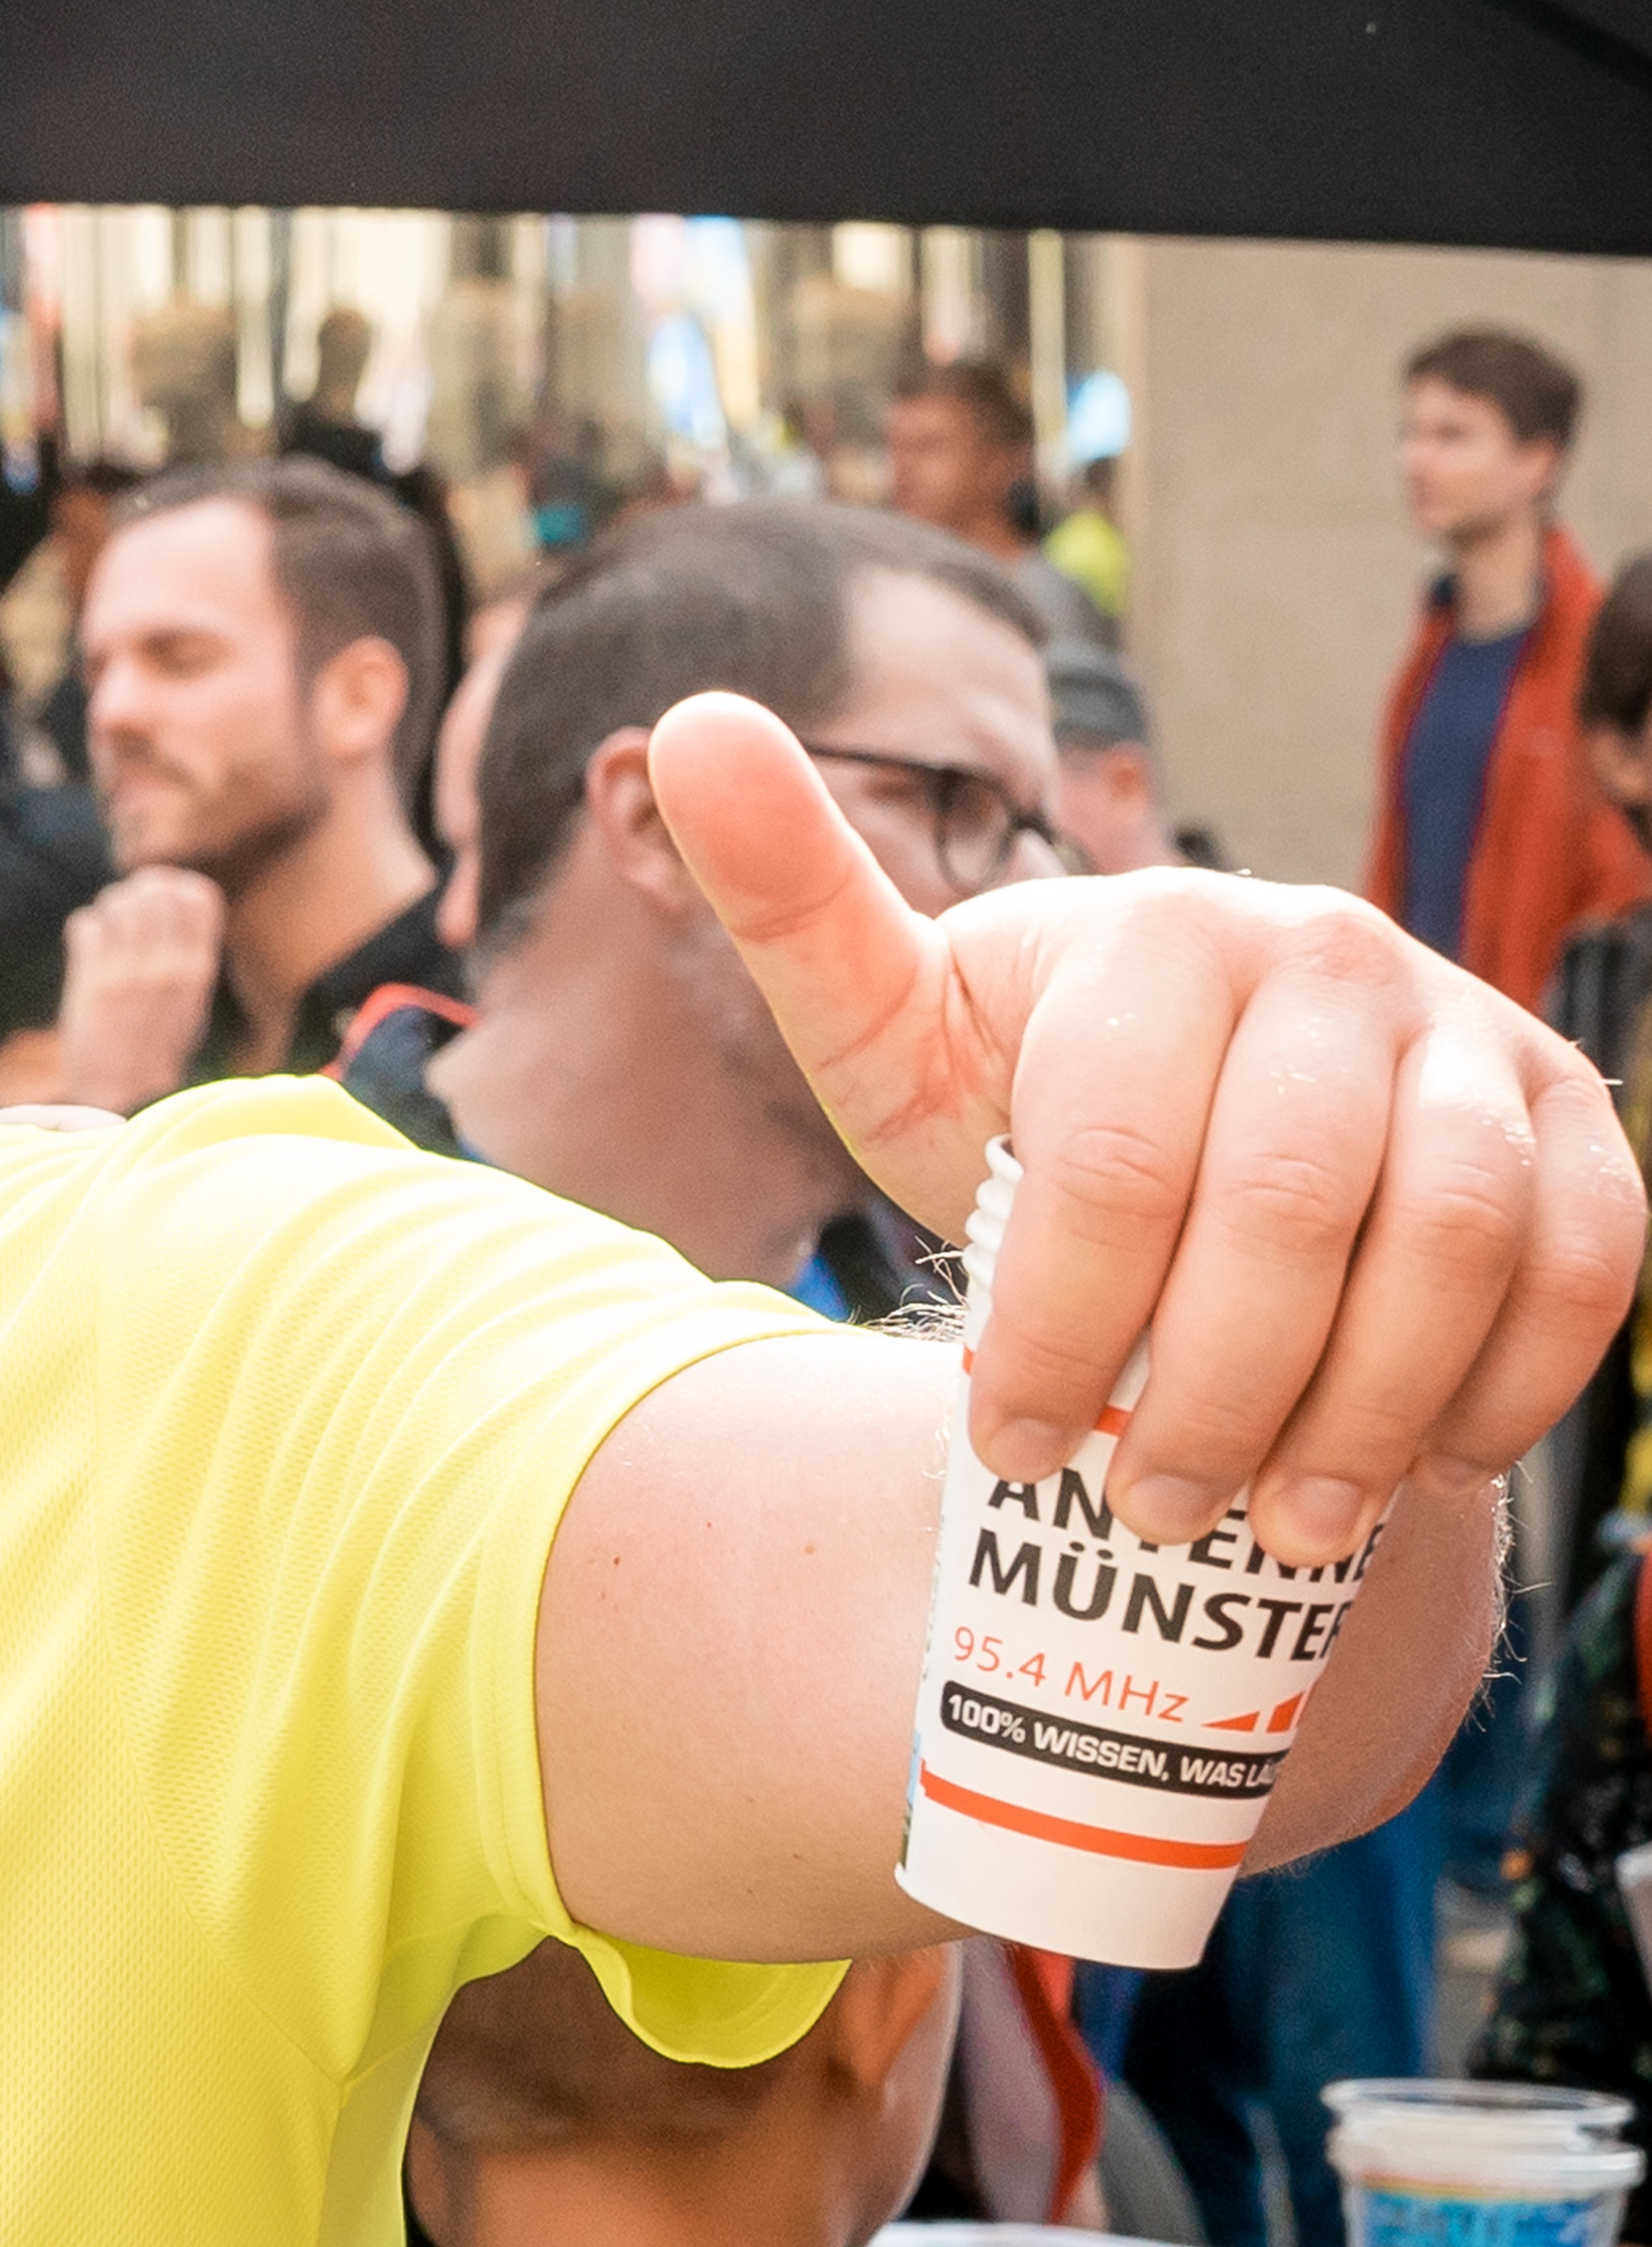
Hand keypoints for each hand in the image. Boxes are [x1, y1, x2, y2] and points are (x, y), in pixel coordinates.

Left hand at [38, 868, 225, 1113]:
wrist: (120, 1096)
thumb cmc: (155, 1046)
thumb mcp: (190, 1004)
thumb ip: (188, 958)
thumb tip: (177, 903)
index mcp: (198, 972)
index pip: (197, 897)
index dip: (175, 886)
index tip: (161, 897)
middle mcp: (167, 969)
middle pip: (154, 892)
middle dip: (136, 892)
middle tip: (126, 908)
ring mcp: (128, 976)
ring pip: (117, 904)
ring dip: (109, 908)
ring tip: (107, 928)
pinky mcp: (90, 985)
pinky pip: (85, 925)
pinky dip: (84, 927)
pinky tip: (88, 945)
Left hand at [655, 690, 1647, 1564]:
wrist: (1191, 1119)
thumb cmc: (1011, 1092)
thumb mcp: (884, 1022)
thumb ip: (788, 898)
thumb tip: (685, 722)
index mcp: (1158, 926)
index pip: (1116, 1157)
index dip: (1059, 1327)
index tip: (1004, 1443)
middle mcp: (1332, 950)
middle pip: (1289, 1210)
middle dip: (1207, 1391)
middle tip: (1136, 1509)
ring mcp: (1471, 1027)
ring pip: (1452, 1242)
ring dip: (1363, 1411)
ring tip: (1271, 1523)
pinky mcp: (1571, 1112)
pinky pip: (1586, 1258)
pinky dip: (1507, 1381)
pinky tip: (1412, 1468)